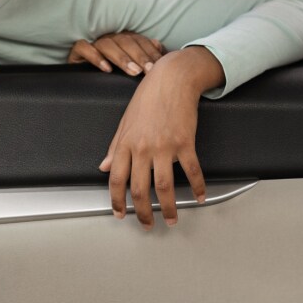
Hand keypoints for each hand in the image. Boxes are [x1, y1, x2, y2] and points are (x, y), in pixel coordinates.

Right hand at [68, 31, 166, 75]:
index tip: (159, 66)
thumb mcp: (130, 66)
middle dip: (139, 55)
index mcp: (124, 40)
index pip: (139, 41)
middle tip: (149, 70)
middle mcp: (109, 39)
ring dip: (121, 57)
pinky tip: (106, 69)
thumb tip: (159, 45)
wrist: (82, 83)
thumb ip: (145, 55)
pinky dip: (95, 56)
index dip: (150, 52)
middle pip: (125, 41)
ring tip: (133, 72)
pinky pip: (84, 48)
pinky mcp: (76, 52)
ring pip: (107, 44)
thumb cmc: (111, 74)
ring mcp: (92, 44)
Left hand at [99, 48, 215, 228]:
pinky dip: (197, 186)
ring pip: (164, 187)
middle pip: (140, 189)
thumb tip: (103, 166)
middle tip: (147, 224)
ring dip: (168, 208)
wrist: (173, 78)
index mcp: (126, 143)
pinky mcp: (185, 142)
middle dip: (142, 213)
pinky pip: (192, 170)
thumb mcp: (125, 121)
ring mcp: (165, 146)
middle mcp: (143, 147)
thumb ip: (114, 147)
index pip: (116, 180)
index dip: (116, 201)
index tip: (120, 214)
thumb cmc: (149, 96)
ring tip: (171, 219)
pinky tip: (199, 196)